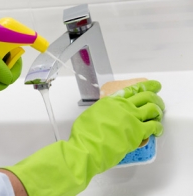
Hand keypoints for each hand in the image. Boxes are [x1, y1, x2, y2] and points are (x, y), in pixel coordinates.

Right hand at [1, 80, 164, 195]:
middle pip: (146, 96)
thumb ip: (103, 111)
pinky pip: (154, 126)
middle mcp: (123, 106)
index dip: (146, 86)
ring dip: (158, 111)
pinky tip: (157, 130)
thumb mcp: (91, 115)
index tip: (153, 85)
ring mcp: (131, 117)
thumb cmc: (84, 135)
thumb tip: (108, 115)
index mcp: (111, 101)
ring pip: (153, 108)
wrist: (87, 148)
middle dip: (155, 97)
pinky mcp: (137, 131)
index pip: (132, 90)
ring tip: (158, 115)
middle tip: (158, 101)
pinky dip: (158, 127)